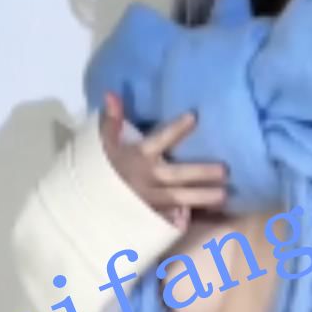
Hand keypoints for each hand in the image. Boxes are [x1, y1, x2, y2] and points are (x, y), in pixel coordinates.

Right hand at [99, 95, 227, 230]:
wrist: (86, 203)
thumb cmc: (101, 169)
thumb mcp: (103, 145)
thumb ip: (111, 121)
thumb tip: (112, 94)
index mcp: (137, 157)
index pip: (158, 140)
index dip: (175, 129)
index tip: (194, 117)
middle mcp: (147, 178)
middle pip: (177, 176)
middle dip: (201, 173)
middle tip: (225, 171)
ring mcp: (150, 200)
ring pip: (179, 199)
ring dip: (203, 198)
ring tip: (225, 196)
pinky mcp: (151, 216)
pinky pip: (173, 218)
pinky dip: (191, 217)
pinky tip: (212, 217)